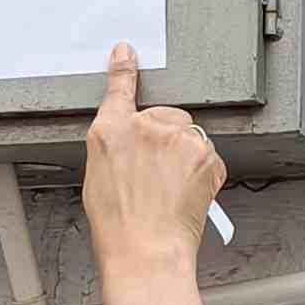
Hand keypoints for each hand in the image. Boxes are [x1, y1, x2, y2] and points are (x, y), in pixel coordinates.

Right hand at [79, 44, 220, 280]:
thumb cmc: (118, 226)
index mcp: (109, 131)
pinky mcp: (204, 154)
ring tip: (170, 191)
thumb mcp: (97, 179)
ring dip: (185, 156)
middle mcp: (144, 126)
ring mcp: (177, 138)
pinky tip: (186, 194)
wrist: (145, 251)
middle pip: (166, 118)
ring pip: (189, 138)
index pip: (119, 90)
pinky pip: (207, 157)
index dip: (124, 70)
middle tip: (157, 177)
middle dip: (167, 140)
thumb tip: (129, 145)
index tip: (126, 53)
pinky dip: (202, 173)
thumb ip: (114, 149)